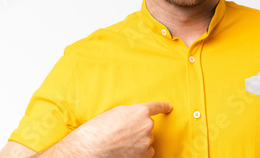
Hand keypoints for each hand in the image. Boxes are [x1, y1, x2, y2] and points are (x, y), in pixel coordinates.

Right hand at [51, 101, 171, 157]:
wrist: (90, 149)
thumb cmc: (98, 130)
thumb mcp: (114, 113)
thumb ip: (130, 113)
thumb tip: (135, 117)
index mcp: (140, 112)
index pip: (156, 107)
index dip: (163, 106)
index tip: (169, 107)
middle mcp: (146, 126)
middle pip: (148, 126)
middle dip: (139, 129)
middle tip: (123, 133)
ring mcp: (146, 142)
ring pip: (147, 140)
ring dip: (138, 141)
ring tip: (121, 143)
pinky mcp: (144, 156)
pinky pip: (147, 152)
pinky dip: (139, 152)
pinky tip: (126, 151)